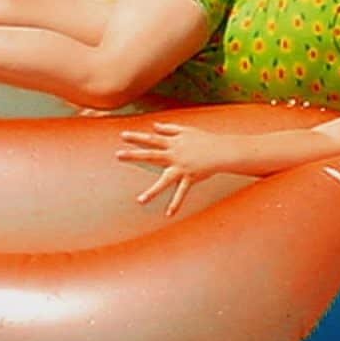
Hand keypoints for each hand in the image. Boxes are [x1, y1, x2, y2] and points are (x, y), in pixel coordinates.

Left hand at [115, 120, 232, 214]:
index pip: (151, 139)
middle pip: (151, 155)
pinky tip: (168, 214)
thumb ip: (168, 129)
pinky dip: (176, 204)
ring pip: (165, 181)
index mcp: (172, 144)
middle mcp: (174, 156)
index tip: (122, 136)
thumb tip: (154, 126)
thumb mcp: (185, 130)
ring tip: (140, 201)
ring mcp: (181, 168)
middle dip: (134, 155)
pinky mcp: (189, 178)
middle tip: (118, 155)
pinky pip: (181, 193)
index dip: (137, 138)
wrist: (221, 151)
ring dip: (152, 192)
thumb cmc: (203, 140)